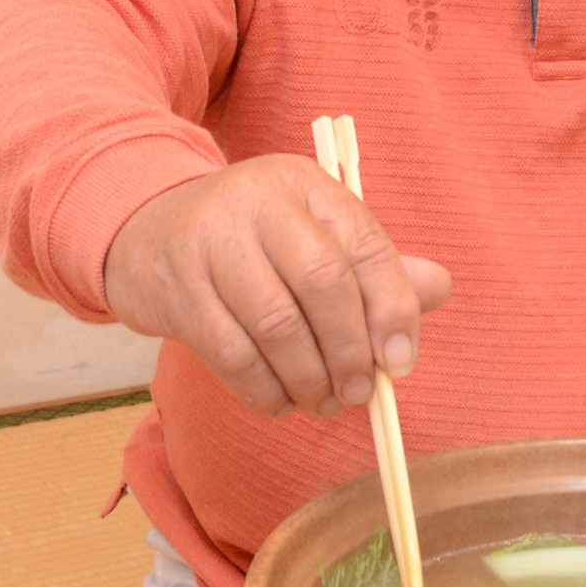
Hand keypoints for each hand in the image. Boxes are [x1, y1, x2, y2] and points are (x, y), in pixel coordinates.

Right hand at [103, 155, 451, 418]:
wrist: (145, 230)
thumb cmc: (252, 241)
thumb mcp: (314, 234)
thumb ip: (376, 264)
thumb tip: (440, 289)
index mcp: (306, 184)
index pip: (364, 244)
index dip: (392, 308)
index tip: (400, 362)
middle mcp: (257, 202)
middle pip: (322, 283)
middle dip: (349, 351)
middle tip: (359, 392)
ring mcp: (209, 241)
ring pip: (275, 324)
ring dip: (308, 378)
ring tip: (323, 403)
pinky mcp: (174, 287)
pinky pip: (229, 353)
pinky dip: (263, 389)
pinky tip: (279, 402)